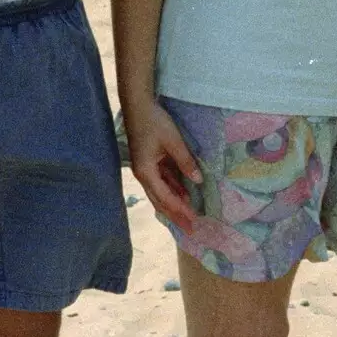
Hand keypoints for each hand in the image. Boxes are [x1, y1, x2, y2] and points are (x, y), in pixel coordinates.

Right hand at [126, 102, 201, 231]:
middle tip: (190, 230)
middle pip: (160, 202)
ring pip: (161, 194)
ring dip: (175, 204)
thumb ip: (185, 161)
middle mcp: (143, 175)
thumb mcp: (173, 141)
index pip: (165, 198)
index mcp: (146, 172)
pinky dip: (173, 190)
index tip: (194, 222)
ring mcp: (145, 169)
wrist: (138, 106)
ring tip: (189, 216)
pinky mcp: (149, 162)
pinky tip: (185, 195)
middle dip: (175, 216)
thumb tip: (198, 180)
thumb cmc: (154, 122)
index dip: (180, 211)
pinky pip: (162, 182)